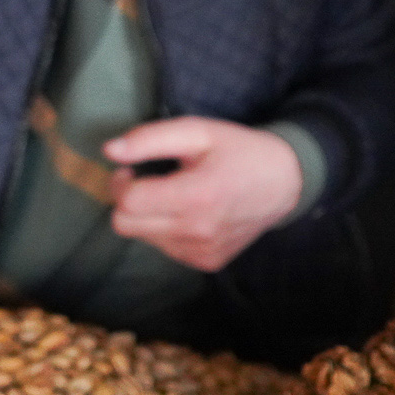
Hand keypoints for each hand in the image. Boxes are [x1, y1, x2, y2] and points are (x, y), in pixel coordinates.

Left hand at [102, 117, 303, 270]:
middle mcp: (198, 231)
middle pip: (126, 225)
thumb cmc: (238, 151)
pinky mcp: (207, 262)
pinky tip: (189, 212)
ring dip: (148, 216)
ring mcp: (202, 252)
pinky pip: (165, 248)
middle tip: (146, 180)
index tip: (131, 169)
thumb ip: (150, 138)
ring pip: (143, 237)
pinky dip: (167, 229)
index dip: (120, 182)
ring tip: (175, 194)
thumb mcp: (197, 132)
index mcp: (196, 197)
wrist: (285, 182)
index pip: (128, 203)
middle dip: (127, 201)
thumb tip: (109, 150)